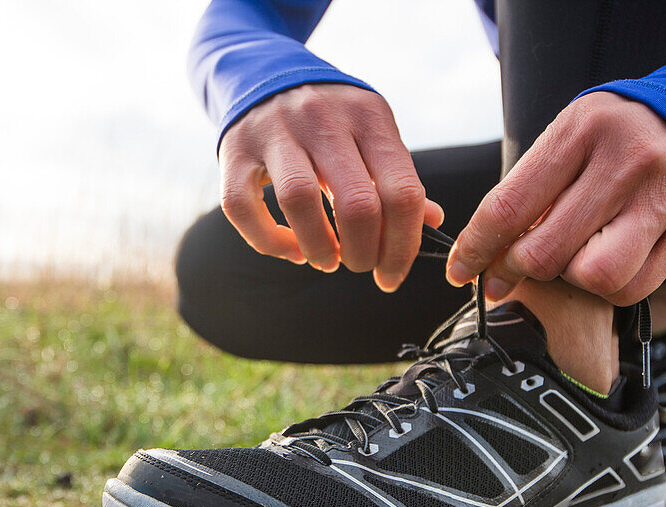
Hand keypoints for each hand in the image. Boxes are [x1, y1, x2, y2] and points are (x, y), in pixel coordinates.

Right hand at [219, 84, 443, 290]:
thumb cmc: (328, 119)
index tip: (393, 273)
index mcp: (368, 116)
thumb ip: (396, 178)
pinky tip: (291, 249)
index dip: (404, 245)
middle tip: (360, 265)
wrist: (264, 73)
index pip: (402, 192)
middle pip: (357, 204)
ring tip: (326, 261)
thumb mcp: (370, 133)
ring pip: (300, 201)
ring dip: (319, 248)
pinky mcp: (233, 150)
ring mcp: (274, 131)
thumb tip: (432, 223)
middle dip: (363, 253)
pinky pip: (243, 207)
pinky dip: (268, 241)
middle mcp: (322, 118)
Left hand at [446, 92, 665, 305]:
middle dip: (513, 271)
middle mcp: (625, 164)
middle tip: (505, 273)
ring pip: (591, 276)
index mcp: (582, 131)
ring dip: (568, 278)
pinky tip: (604, 262)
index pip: (509, 207)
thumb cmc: (619, 135)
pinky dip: (607, 287)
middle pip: (544, 252)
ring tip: (568, 257)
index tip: (460, 271)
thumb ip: (529, 188)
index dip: (476, 249)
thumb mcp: (570, 136)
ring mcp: (660, 201)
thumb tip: (483, 254)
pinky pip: (629, 288)